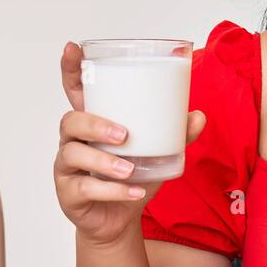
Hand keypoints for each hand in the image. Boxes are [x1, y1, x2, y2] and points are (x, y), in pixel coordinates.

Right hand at [54, 40, 205, 245]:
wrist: (121, 218)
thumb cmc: (133, 177)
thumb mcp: (158, 154)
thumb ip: (176, 135)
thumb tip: (199, 116)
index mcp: (92, 122)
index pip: (75, 91)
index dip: (70, 69)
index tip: (72, 48)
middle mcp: (73, 141)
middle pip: (70, 121)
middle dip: (95, 124)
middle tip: (124, 134)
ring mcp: (67, 168)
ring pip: (73, 154)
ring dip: (103, 161)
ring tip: (129, 168)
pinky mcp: (69, 194)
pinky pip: (85, 188)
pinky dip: (112, 191)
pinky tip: (133, 192)